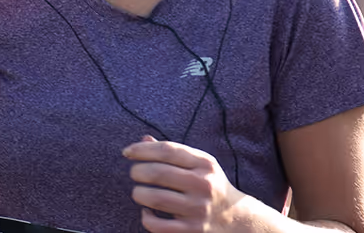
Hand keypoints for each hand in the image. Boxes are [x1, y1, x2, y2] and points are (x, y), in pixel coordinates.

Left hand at [123, 136, 256, 232]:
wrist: (236, 219)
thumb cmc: (209, 186)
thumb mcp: (199, 165)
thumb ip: (172, 153)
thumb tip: (143, 140)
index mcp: (205, 164)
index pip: (168, 150)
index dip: (142, 149)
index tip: (127, 152)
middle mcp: (203, 185)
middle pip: (158, 173)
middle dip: (137, 171)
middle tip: (135, 174)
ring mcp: (198, 210)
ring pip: (154, 198)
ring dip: (138, 193)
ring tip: (140, 192)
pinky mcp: (191, 230)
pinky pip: (156, 224)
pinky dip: (145, 217)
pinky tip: (148, 212)